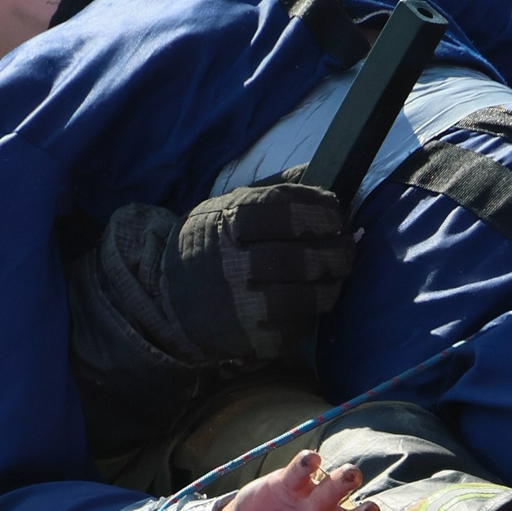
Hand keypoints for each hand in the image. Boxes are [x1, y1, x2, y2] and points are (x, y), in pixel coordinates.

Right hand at [160, 182, 352, 362]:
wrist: (166, 301)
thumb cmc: (207, 246)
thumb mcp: (226, 207)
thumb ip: (272, 189)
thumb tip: (316, 171)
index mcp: (227, 223)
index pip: (285, 210)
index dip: (320, 209)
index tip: (336, 211)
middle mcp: (233, 263)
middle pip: (302, 255)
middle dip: (336, 250)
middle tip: (346, 246)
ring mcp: (242, 305)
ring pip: (306, 295)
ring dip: (332, 284)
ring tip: (336, 274)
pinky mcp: (251, 339)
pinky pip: (297, 326)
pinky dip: (312, 312)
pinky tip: (312, 301)